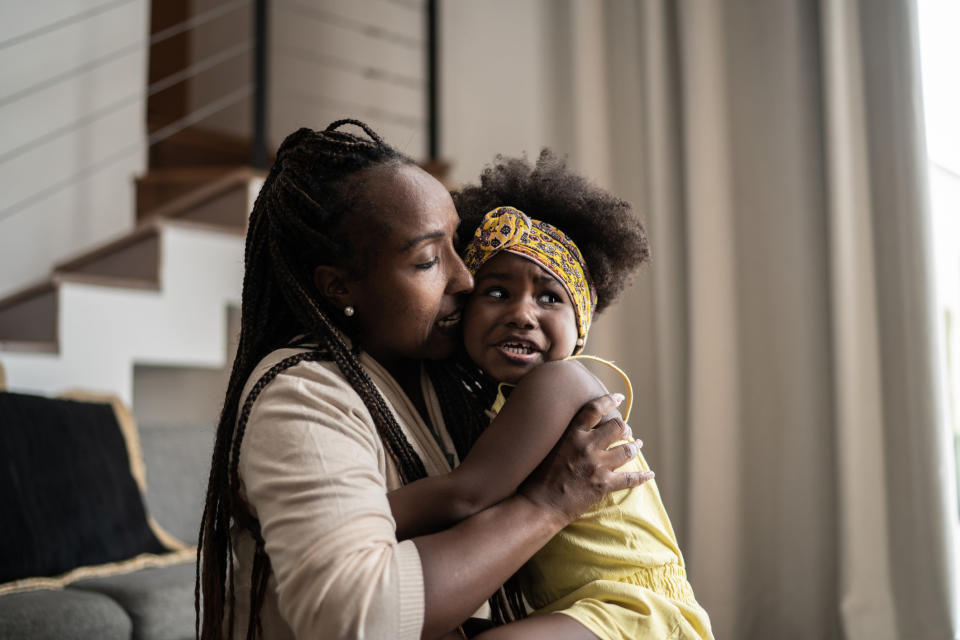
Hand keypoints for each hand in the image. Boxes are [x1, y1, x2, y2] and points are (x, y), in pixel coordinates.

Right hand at [518, 393, 653, 525]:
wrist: (539, 505)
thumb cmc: (537, 477)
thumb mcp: (547, 447)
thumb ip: (562, 435)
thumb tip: (574, 427)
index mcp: (573, 434)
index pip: (595, 409)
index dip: (609, 400)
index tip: (617, 397)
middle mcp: (588, 446)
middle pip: (617, 427)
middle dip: (624, 428)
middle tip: (626, 430)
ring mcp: (598, 466)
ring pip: (627, 450)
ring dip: (634, 447)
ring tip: (637, 445)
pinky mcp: (604, 485)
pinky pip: (630, 479)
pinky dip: (643, 476)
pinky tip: (650, 473)